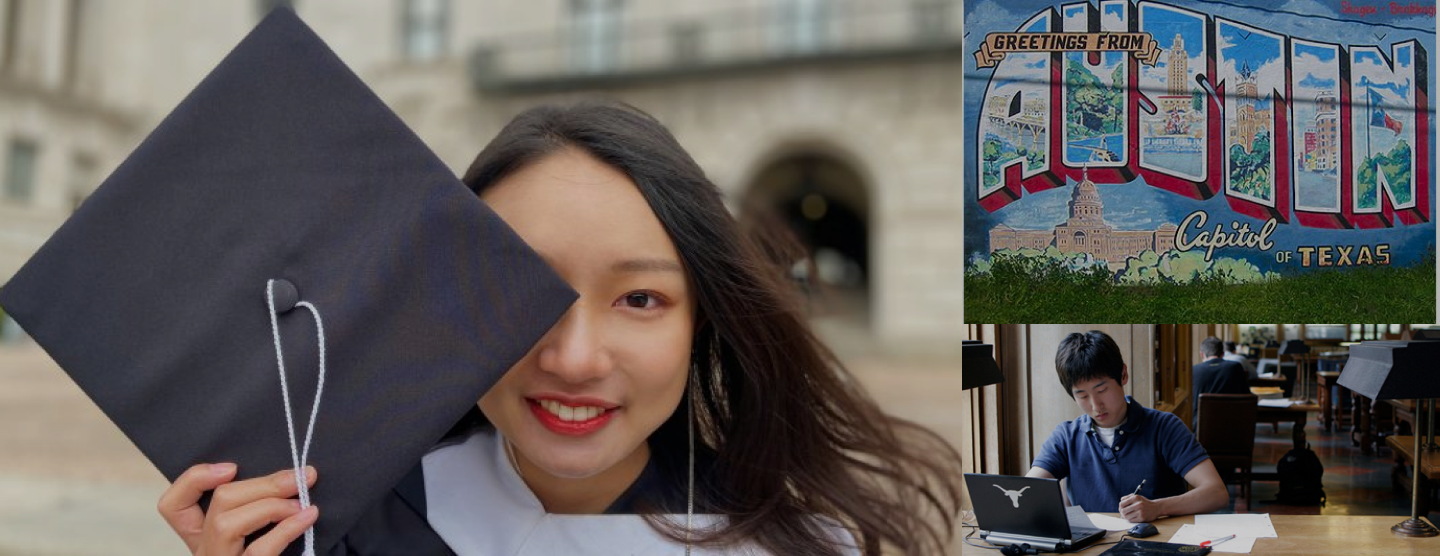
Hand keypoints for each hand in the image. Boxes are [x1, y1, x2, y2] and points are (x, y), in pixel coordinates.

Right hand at [157, 463, 319, 554]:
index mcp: (202, 540)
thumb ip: (254, 511)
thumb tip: (285, 478)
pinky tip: (308, 517)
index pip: (173, 506)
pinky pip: (260, 551)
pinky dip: (286, 529)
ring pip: (227, 524)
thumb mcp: (254, 535)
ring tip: (302, 502)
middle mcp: (205, 553)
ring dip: (272, 505)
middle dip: (262, 484)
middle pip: (216, 505)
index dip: (194, 479)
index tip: (230, 468)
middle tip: (300, 476)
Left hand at [1119, 494, 1160, 522]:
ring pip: (1126, 516)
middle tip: (1124, 513)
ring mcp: (1140, 511)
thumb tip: (1120, 505)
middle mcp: (1138, 504)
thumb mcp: (1137, 496)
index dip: (1120, 507)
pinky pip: (1131, 520)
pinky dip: (1130, 519)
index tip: (1121, 508)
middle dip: (1122, 512)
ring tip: (1128, 515)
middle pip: (1123, 511)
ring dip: (1126, 517)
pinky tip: (1133, 517)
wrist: (1156, 508)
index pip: (1122, 503)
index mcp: (1135, 497)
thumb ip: (1127, 498)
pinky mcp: (1142, 518)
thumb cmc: (1144, 502)